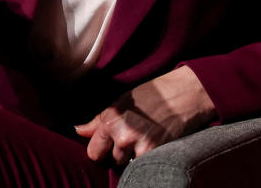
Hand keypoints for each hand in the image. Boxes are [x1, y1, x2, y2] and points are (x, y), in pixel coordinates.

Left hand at [75, 66, 216, 165]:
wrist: (182, 94)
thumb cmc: (151, 95)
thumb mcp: (120, 102)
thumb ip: (98, 120)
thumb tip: (78, 131)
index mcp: (109, 118)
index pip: (93, 151)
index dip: (100, 149)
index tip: (106, 146)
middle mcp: (120, 133)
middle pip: (109, 159)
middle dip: (115, 153)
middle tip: (129, 140)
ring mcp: (137, 144)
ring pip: (124, 163)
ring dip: (130, 157)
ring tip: (142, 139)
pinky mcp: (153, 152)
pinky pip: (140, 165)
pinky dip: (145, 159)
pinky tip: (152, 145)